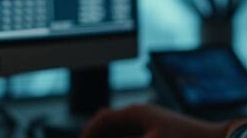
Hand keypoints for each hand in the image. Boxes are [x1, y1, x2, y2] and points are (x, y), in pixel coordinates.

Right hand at [79, 103, 234, 137]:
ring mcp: (150, 121)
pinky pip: (132, 134)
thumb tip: (101, 133)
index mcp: (136, 112)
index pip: (103, 118)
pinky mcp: (157, 130)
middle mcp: (141, 113)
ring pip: (120, 130)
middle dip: (97, 136)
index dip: (88, 132)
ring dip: (110, 137)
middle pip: (109, 123)